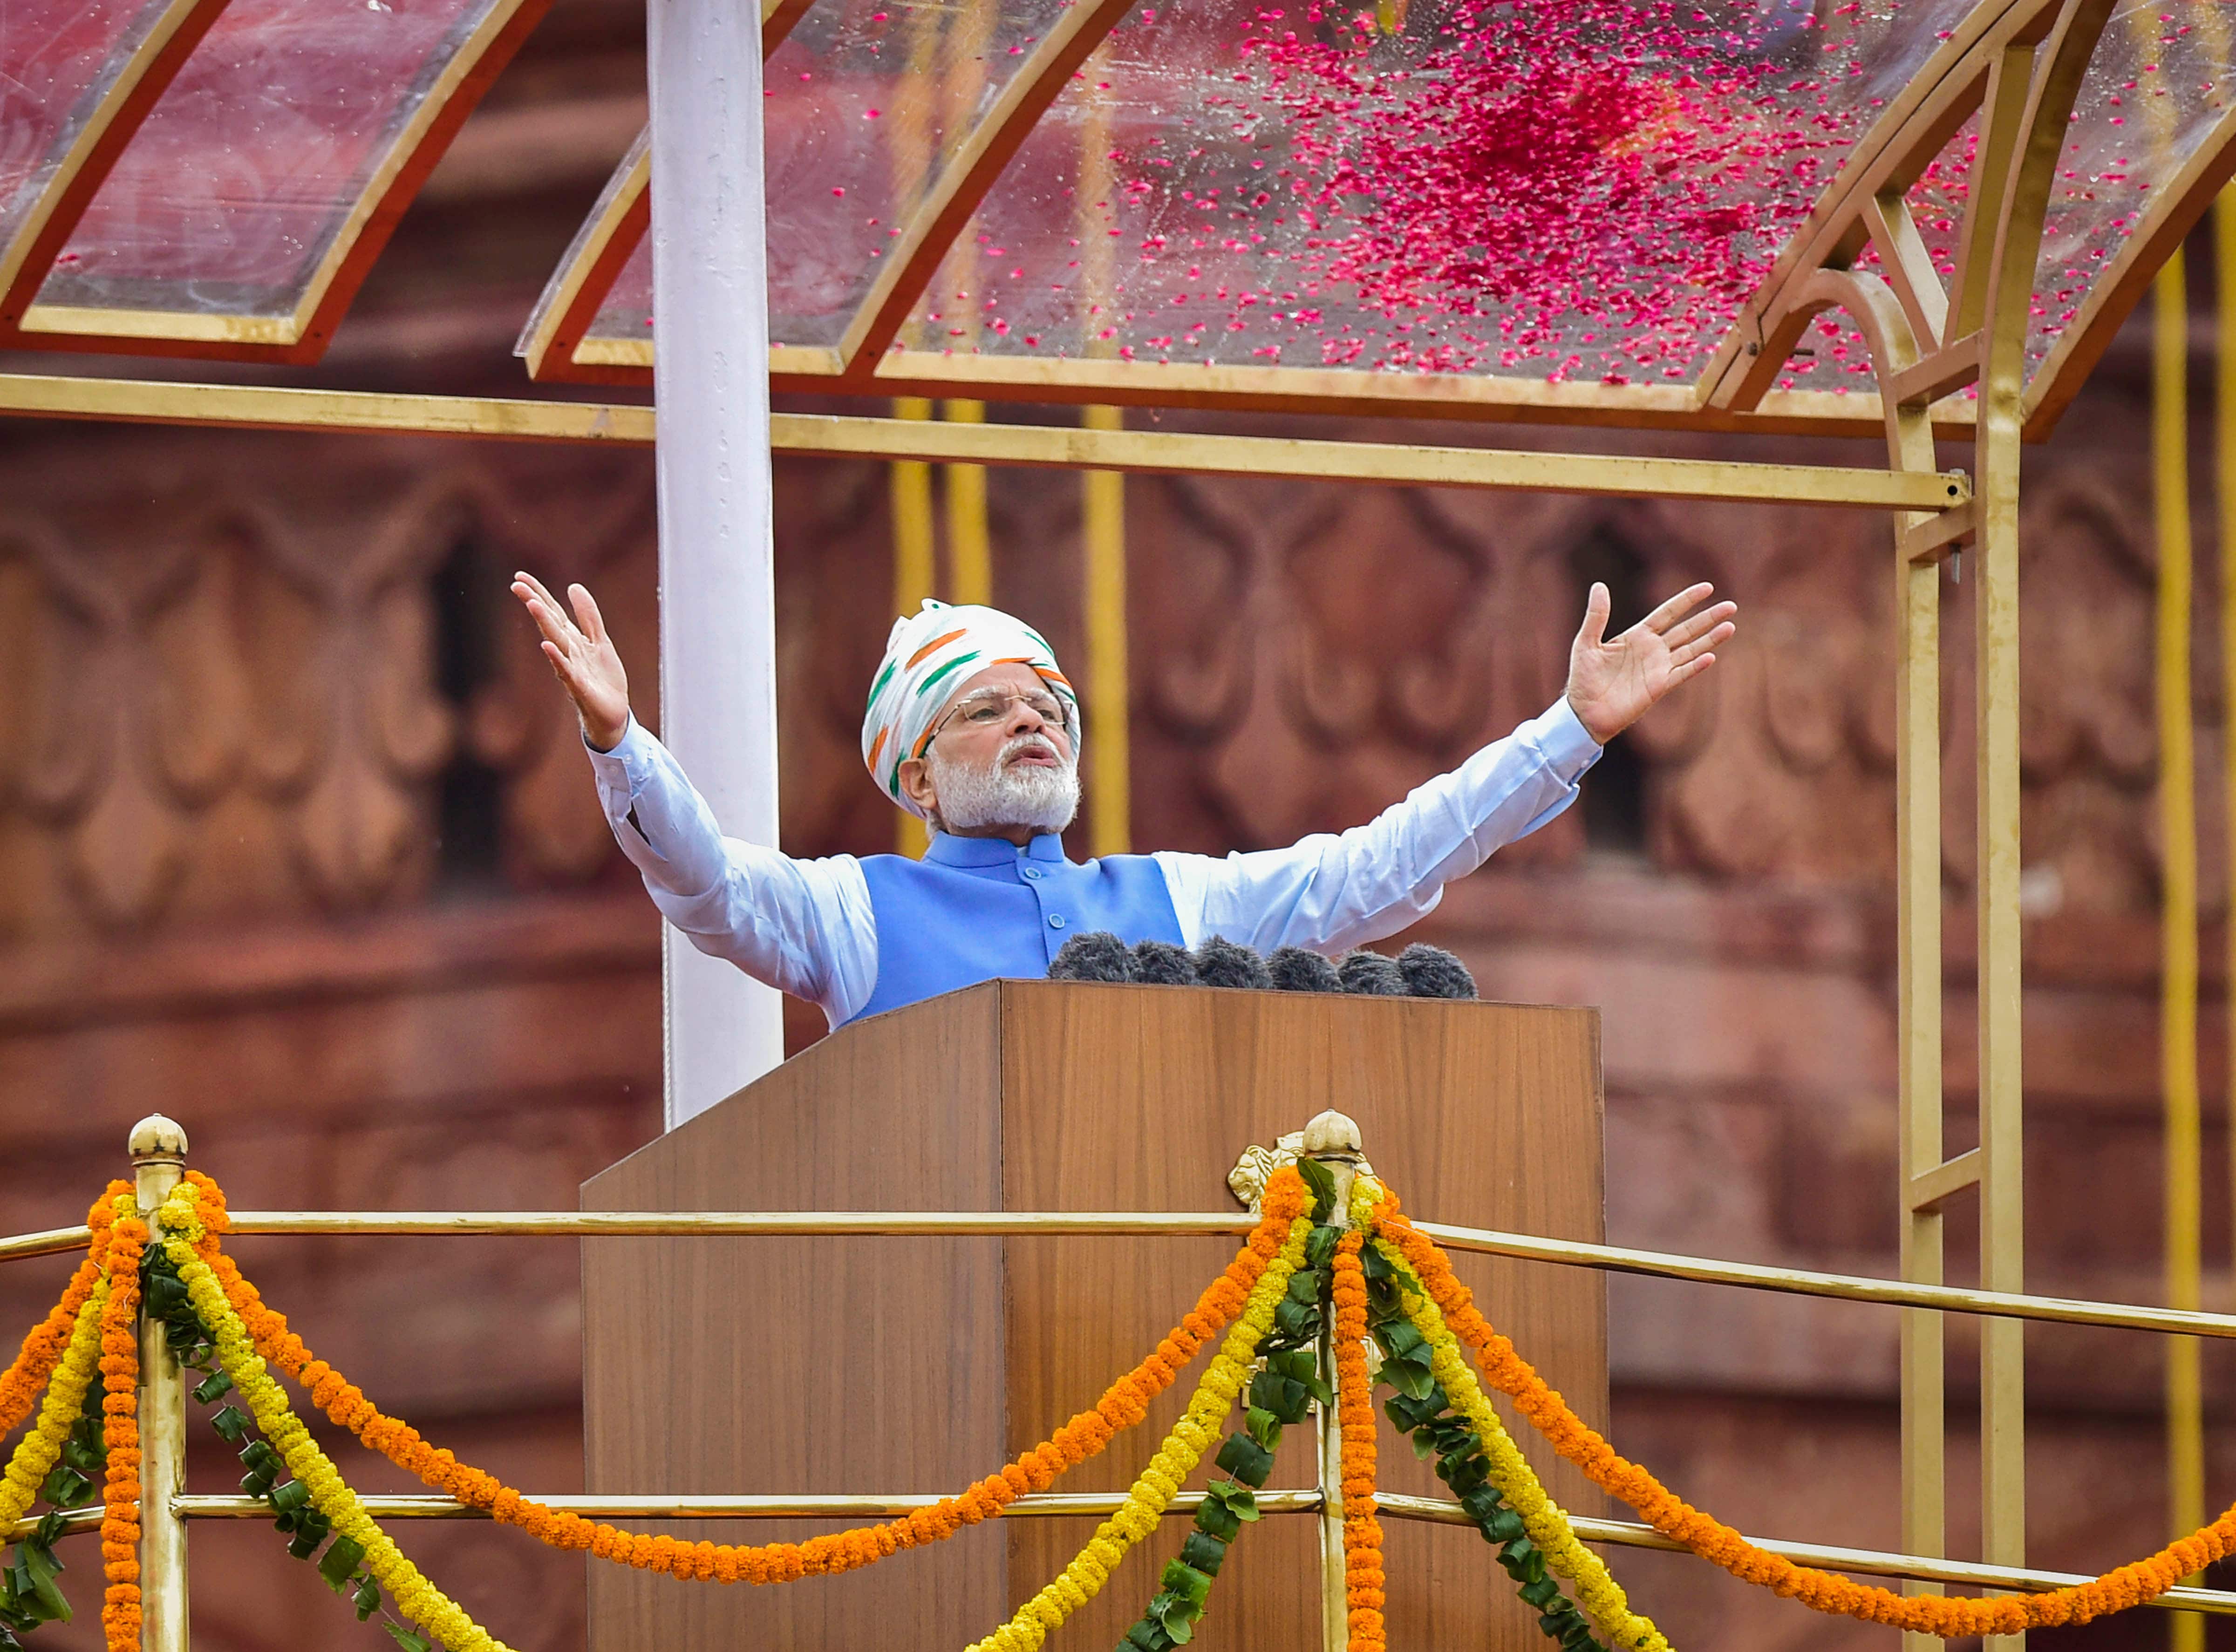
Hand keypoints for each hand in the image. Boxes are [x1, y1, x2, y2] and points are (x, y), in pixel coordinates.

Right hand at [512, 572, 630, 751]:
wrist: (613, 713)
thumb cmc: (602, 678)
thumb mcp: (599, 641)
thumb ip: (588, 616)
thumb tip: (573, 586)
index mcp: (572, 639)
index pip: (553, 612)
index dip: (539, 593)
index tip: (520, 576)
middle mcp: (567, 651)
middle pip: (549, 622)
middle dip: (535, 603)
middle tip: (516, 585)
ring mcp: (571, 668)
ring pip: (555, 642)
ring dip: (544, 623)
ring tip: (532, 604)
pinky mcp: (580, 686)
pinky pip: (566, 670)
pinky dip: (556, 658)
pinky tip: (546, 645)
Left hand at [1564, 580, 1735, 743]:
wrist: (1584, 711)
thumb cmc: (1583, 678)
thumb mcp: (1586, 642)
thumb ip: (1596, 616)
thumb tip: (1599, 585)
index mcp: (1638, 636)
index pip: (1667, 613)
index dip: (1687, 600)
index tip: (1707, 587)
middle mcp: (1653, 650)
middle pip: (1686, 630)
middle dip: (1708, 618)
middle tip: (1731, 605)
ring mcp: (1658, 669)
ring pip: (1691, 650)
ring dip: (1710, 639)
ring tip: (1730, 626)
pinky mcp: (1659, 687)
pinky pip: (1681, 674)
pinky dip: (1695, 666)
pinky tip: (1710, 656)